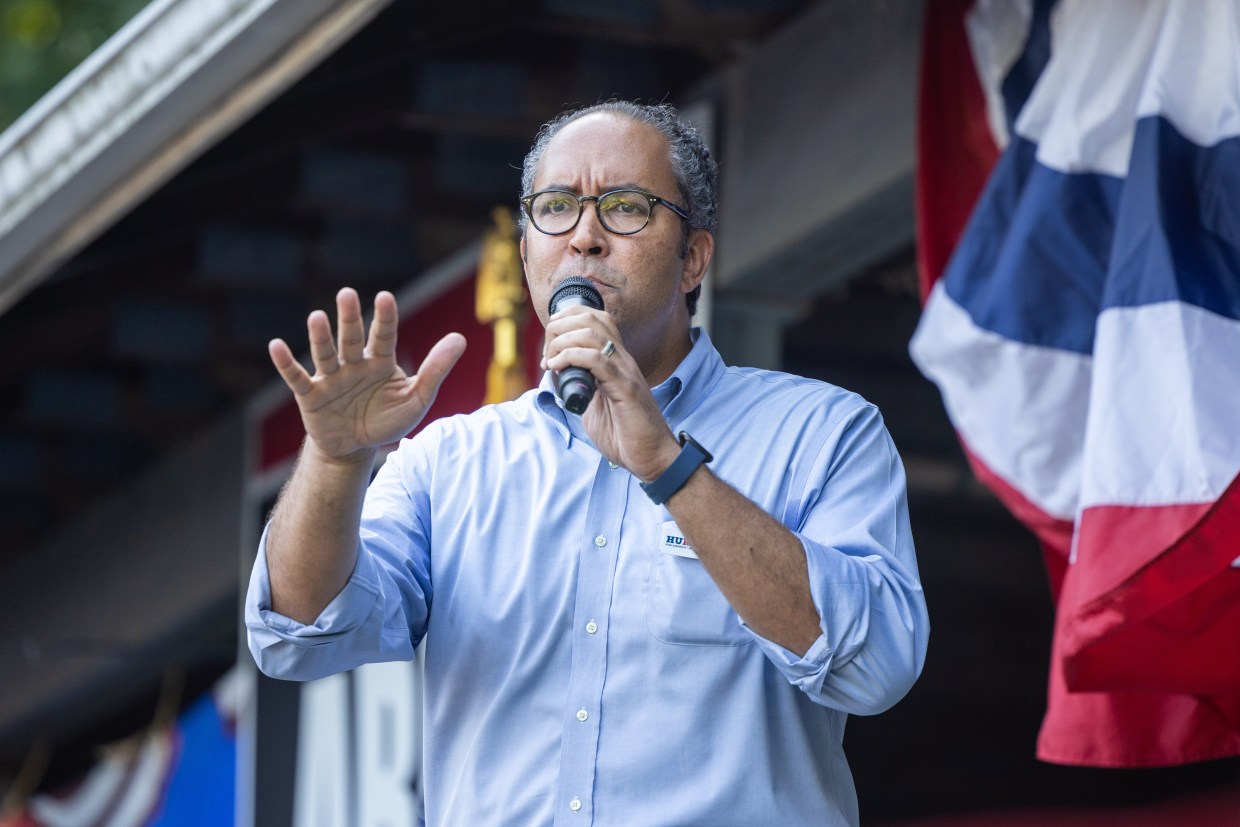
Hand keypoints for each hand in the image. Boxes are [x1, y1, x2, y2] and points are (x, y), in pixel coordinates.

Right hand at [269, 288, 465, 462]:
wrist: (356, 447)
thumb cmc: (387, 419)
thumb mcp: (417, 398)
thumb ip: (436, 369)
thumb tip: (460, 338)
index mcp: (380, 362)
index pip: (384, 336)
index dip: (385, 318)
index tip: (385, 297)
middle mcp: (354, 364)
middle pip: (352, 338)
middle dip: (350, 318)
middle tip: (347, 294)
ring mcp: (331, 378)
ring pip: (326, 354)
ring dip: (320, 337)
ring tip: (317, 317)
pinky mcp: (310, 395)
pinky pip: (297, 377)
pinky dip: (286, 364)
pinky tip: (276, 346)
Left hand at [543, 306, 679, 480]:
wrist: (653, 458)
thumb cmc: (627, 436)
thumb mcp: (596, 406)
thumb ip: (583, 389)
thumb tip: (562, 381)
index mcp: (617, 362)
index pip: (596, 319)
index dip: (568, 319)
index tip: (550, 342)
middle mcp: (622, 360)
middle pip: (592, 318)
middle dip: (560, 327)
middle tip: (547, 352)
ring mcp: (625, 371)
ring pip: (592, 333)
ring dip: (562, 341)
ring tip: (550, 361)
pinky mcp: (625, 388)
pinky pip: (597, 359)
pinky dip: (571, 357)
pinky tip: (557, 368)